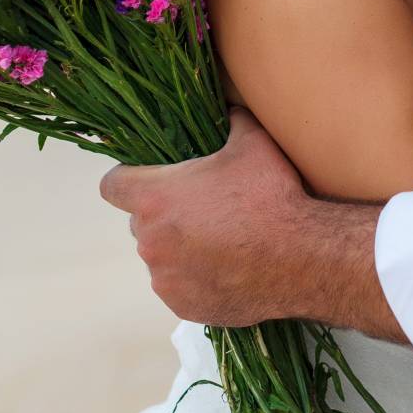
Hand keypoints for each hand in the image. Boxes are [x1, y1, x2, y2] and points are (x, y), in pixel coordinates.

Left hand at [100, 108, 401, 336]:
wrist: (301, 258)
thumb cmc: (272, 196)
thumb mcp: (252, 143)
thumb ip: (231, 121)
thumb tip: (228, 106)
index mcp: (154, 198)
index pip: (111, 186)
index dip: (126, 180)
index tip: (147, 180)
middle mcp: (149, 241)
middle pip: (140, 224)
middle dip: (163, 217)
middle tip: (202, 210)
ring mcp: (165, 278)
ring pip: (161, 259)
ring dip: (180, 250)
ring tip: (220, 243)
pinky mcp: (183, 306)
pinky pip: (179, 289)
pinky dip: (195, 280)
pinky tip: (227, 269)